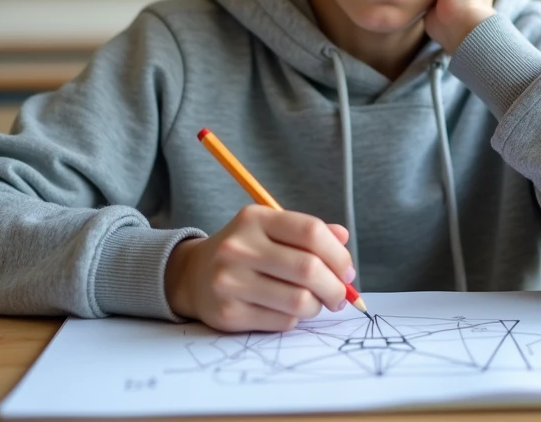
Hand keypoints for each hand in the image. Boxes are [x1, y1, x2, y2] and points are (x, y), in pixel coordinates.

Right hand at [164, 205, 354, 331]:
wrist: (193, 275)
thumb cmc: (245, 252)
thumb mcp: (271, 230)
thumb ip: (308, 233)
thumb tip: (344, 240)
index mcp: (255, 219)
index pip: (310, 231)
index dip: (338, 254)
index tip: (347, 271)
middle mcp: (239, 247)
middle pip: (309, 269)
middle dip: (335, 287)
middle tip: (340, 295)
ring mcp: (230, 281)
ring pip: (300, 301)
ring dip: (317, 306)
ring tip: (314, 302)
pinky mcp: (228, 313)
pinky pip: (282, 322)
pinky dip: (294, 319)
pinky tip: (286, 311)